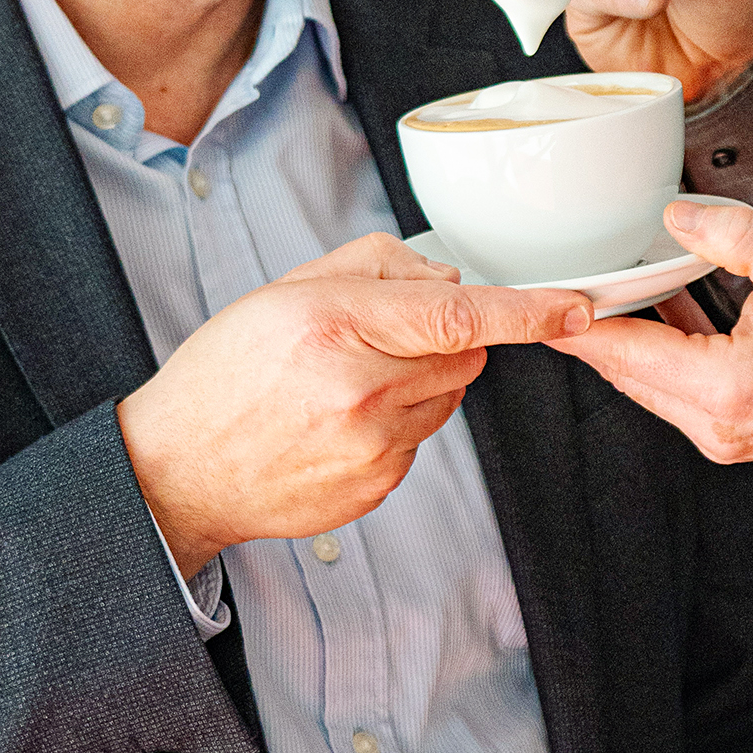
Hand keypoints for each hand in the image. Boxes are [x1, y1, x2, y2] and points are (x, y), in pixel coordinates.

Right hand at [117, 232, 589, 574]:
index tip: (574, 306)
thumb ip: (375, 266)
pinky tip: (337, 425)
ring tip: (345, 386)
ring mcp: (372, 448)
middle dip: (440, 338)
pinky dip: (395, 427)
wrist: (178, 468)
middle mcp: (360, 390)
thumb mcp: (285, 290)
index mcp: (336, 327)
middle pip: (463, 352)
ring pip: (447, 397)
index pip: (458, 312)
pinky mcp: (377, 487)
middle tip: (374, 340)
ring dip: (418, 383)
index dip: (527, 309)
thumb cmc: (225, 375)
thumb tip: (445, 275)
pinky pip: (420, 441)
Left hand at [559, 198, 752, 463]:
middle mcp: (712, 426)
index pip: (623, 351)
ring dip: (620, 340)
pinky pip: (671, 389)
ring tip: (593, 291)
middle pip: (621, 372)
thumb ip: (735, 237)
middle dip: (584, 329)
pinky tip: (653, 310)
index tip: (536, 292)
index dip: (574, 319)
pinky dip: (655, 352)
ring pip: (643, 384)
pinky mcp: (728, 434)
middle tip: (550, 284)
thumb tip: (675, 216)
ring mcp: (718, 437)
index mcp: (725, 389)